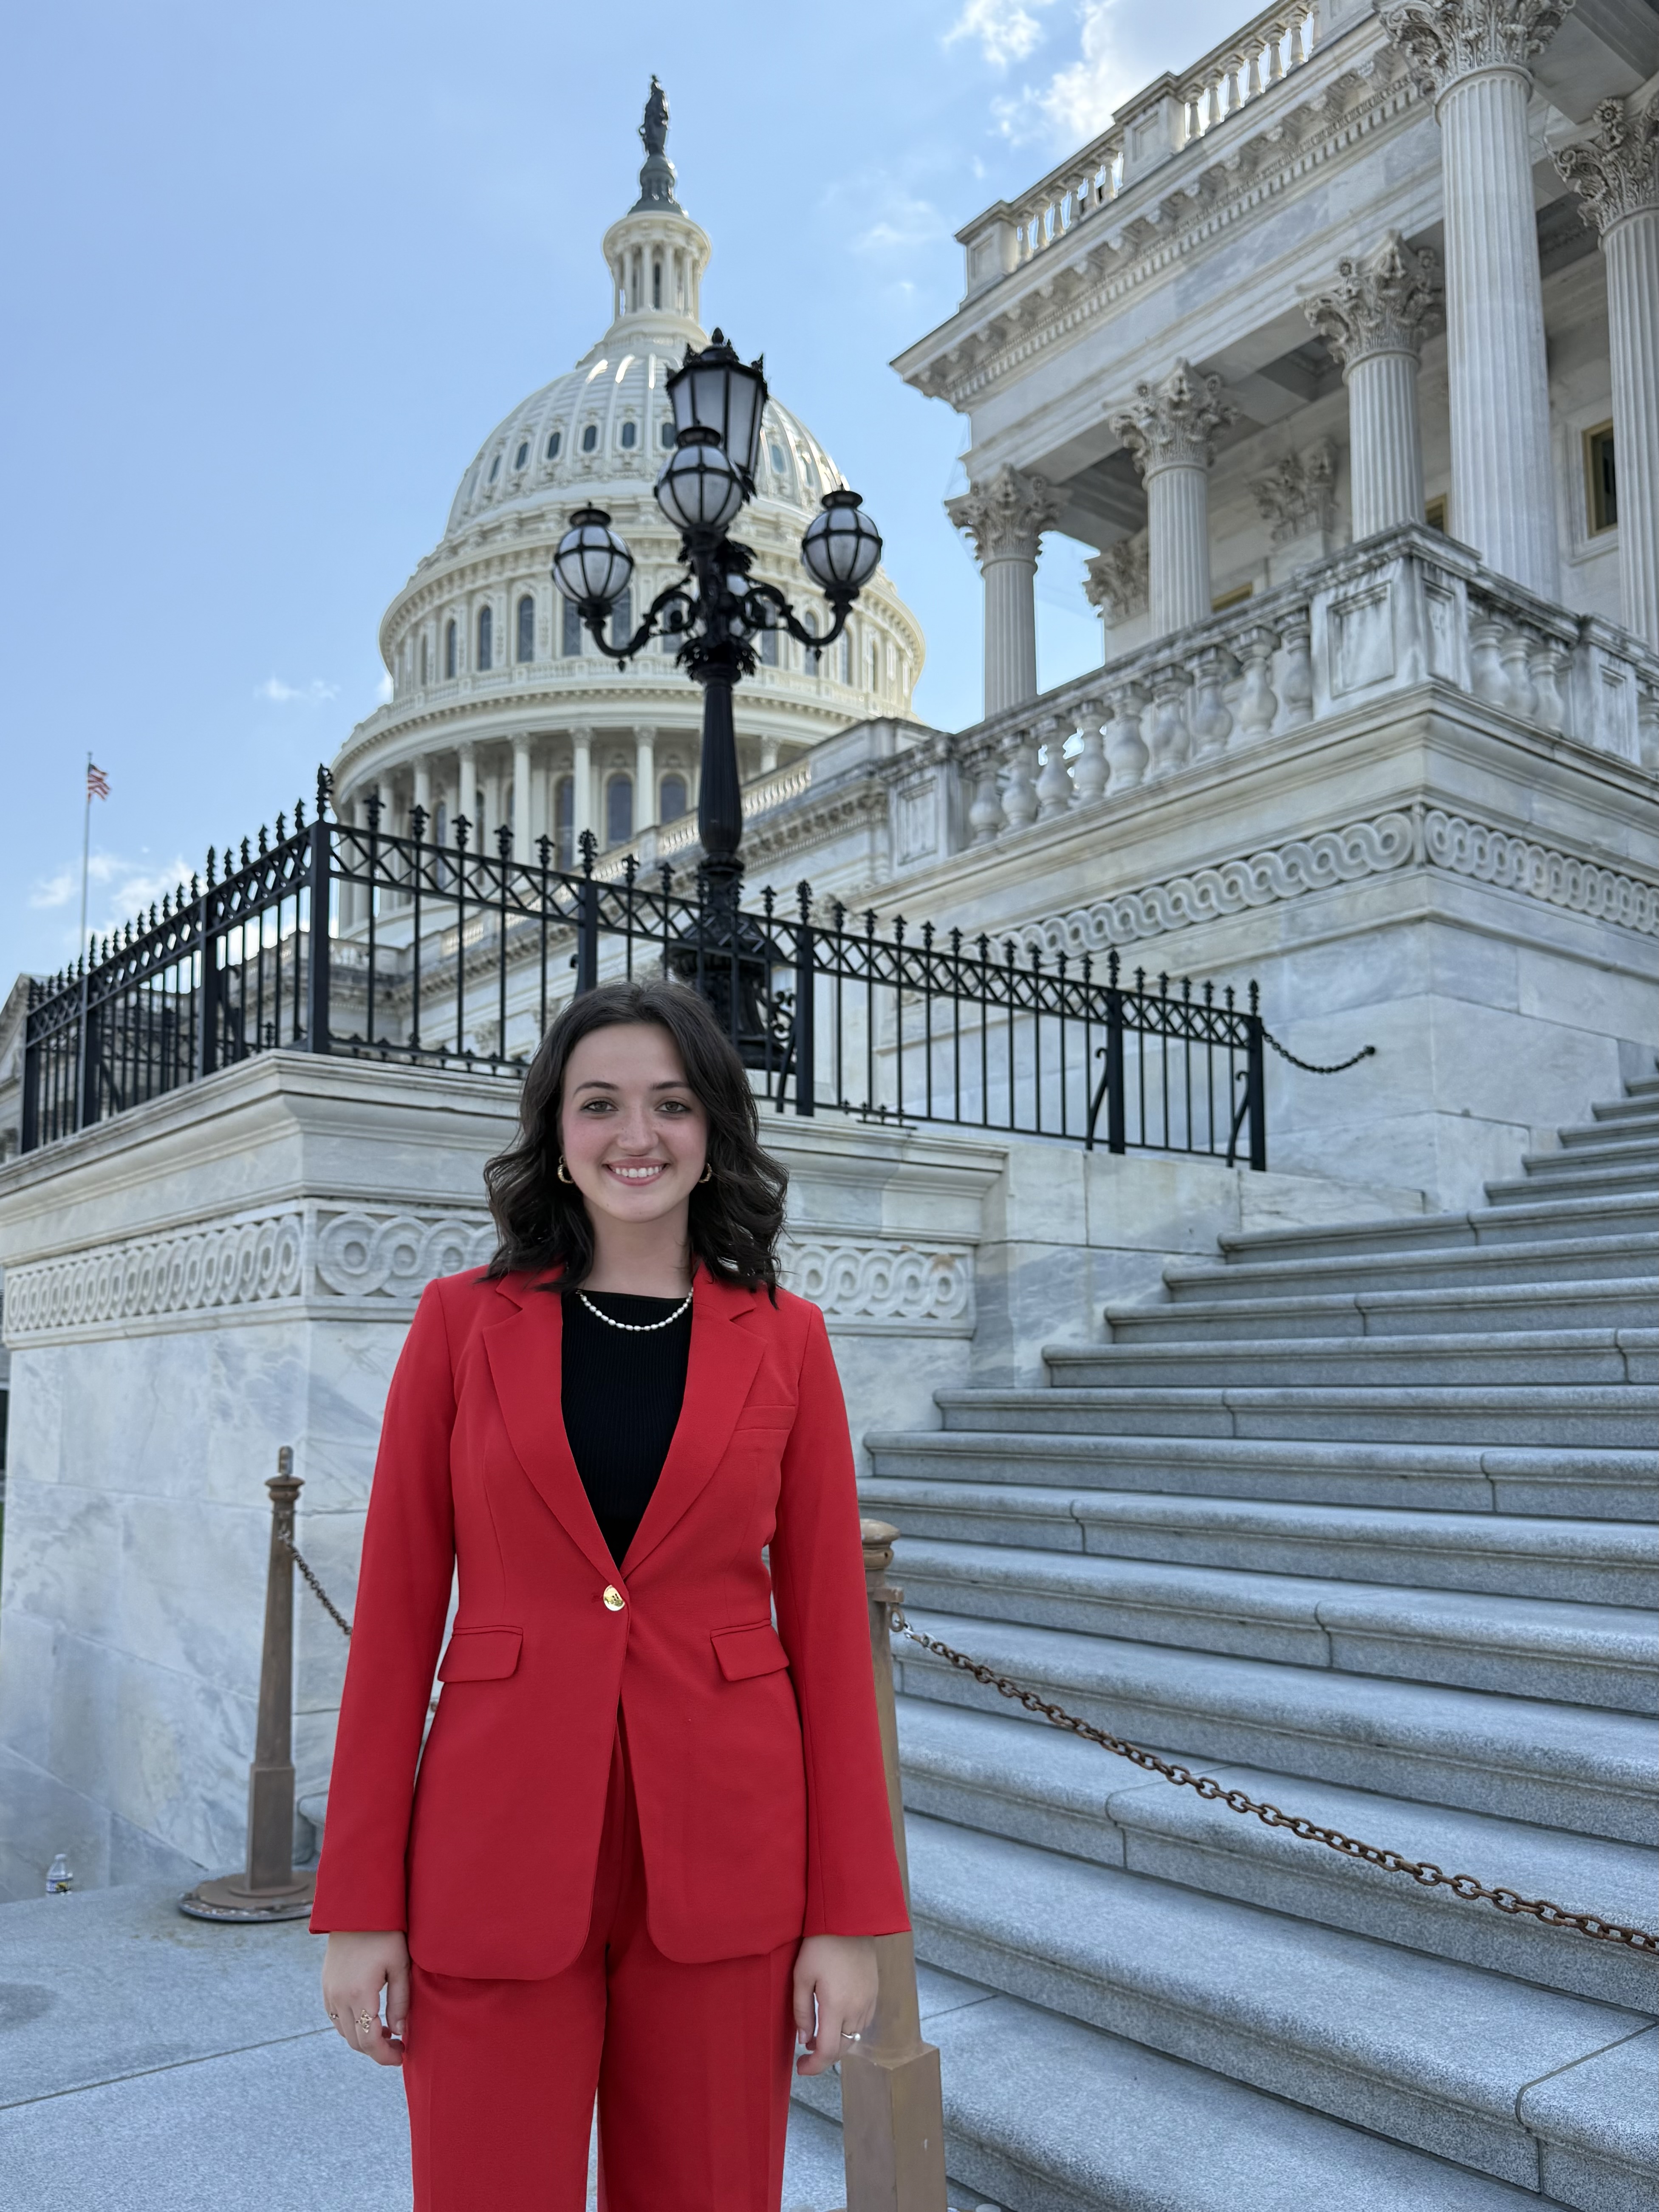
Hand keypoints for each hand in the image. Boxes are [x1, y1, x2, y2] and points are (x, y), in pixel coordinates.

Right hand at [322, 1930, 409, 2065]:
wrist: (357, 1910)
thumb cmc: (385, 1934)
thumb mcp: (400, 1966)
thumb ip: (400, 2002)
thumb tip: (401, 2033)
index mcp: (359, 1994)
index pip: (369, 2041)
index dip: (385, 2055)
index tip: (402, 2055)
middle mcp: (339, 1997)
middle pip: (355, 2042)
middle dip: (377, 2051)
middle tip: (399, 2048)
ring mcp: (329, 1993)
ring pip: (344, 2032)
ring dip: (364, 2039)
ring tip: (388, 2033)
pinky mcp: (326, 1987)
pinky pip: (336, 2019)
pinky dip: (352, 2026)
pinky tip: (370, 2018)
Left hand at [792, 1934, 877, 2076]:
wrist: (850, 1919)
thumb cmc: (820, 1945)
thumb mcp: (802, 1976)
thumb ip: (802, 2011)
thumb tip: (804, 2039)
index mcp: (837, 2006)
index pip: (828, 2051)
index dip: (814, 2066)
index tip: (800, 2068)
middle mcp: (857, 2008)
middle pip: (843, 2048)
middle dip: (824, 2056)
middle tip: (806, 2052)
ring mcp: (869, 2001)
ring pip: (854, 2037)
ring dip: (837, 2042)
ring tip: (818, 2034)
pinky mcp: (874, 1992)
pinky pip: (862, 2022)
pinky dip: (849, 2029)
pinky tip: (836, 2018)